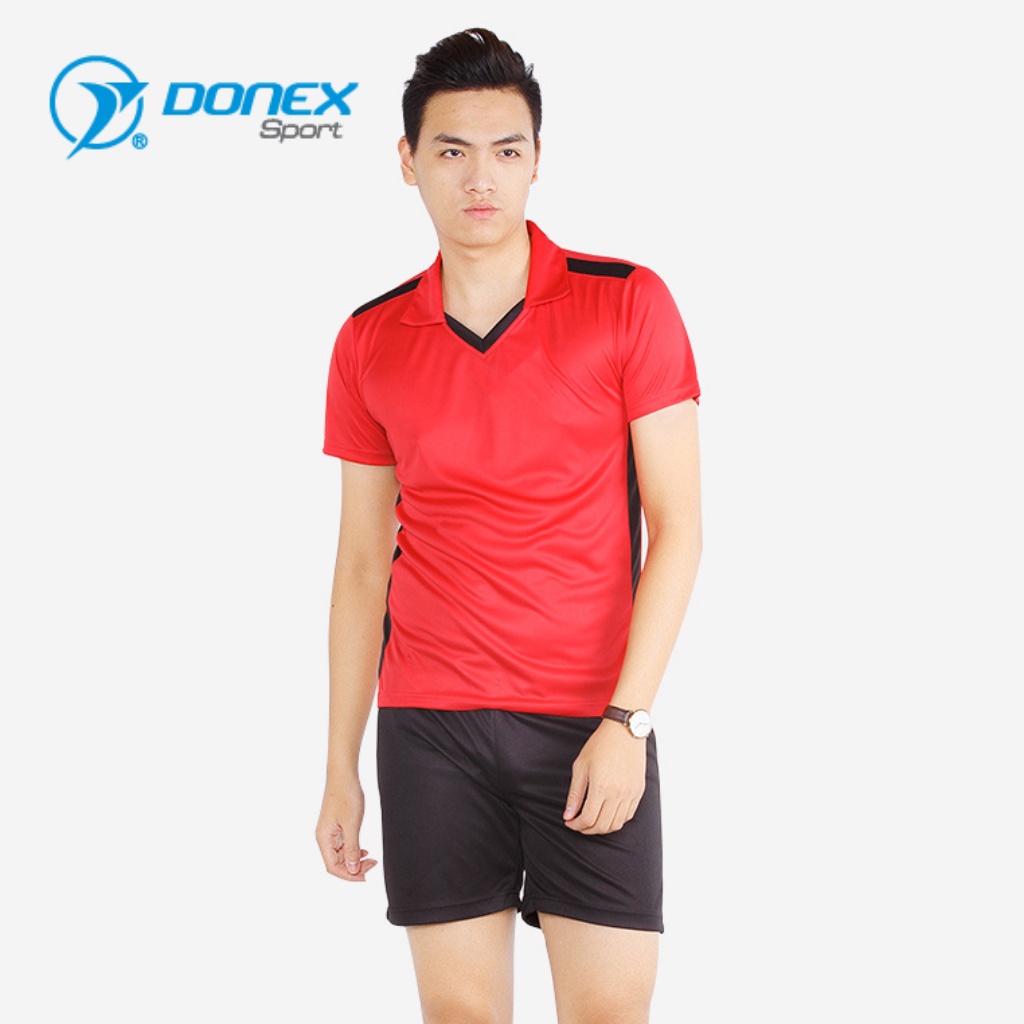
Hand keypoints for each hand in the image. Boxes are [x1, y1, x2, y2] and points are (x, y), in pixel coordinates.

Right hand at [315, 775, 378, 880]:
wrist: (344, 775)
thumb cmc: (346, 796)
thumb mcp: (352, 824)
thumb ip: (352, 847)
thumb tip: (352, 869)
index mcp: (324, 838)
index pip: (333, 867)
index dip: (348, 875)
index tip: (365, 876)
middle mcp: (324, 837)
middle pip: (337, 863)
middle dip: (354, 868)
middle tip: (372, 865)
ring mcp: (330, 832)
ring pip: (341, 855)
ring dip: (355, 859)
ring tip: (370, 859)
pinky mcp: (337, 826)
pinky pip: (344, 845)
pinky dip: (354, 850)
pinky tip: (364, 851)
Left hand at [563, 718, 647, 834]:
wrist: (624, 730)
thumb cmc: (601, 744)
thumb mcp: (581, 766)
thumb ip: (575, 793)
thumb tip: (568, 814)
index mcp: (601, 787)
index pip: (587, 819)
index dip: (576, 825)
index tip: (569, 822)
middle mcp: (618, 794)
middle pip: (602, 826)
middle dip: (587, 830)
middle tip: (578, 824)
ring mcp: (630, 794)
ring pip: (616, 824)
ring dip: (602, 828)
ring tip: (592, 821)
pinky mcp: (639, 791)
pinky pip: (628, 815)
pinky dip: (616, 820)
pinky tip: (607, 814)